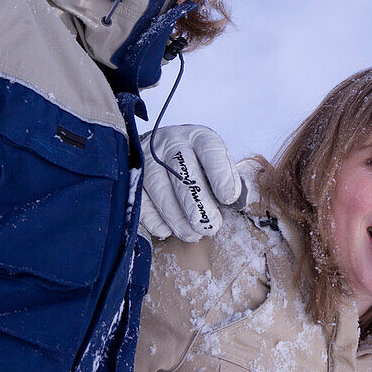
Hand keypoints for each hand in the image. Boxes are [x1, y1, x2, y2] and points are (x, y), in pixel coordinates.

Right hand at [139, 125, 247, 241]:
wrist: (159, 151)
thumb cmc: (197, 162)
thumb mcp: (217, 163)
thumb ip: (231, 180)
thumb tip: (240, 202)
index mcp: (198, 137)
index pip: (210, 151)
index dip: (221, 175)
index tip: (230, 199)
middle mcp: (171, 143)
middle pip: (183, 172)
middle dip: (198, 204)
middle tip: (211, 227)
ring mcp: (147, 158)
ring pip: (159, 188)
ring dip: (177, 216)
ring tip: (193, 234)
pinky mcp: (131, 176)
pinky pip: (140, 200)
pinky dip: (154, 219)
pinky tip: (169, 230)